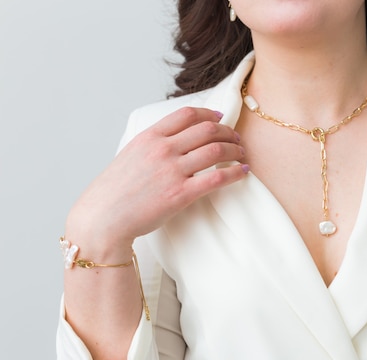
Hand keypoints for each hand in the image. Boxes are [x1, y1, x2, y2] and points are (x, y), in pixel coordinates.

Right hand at [66, 107, 247, 254]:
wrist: (102, 218)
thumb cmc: (114, 191)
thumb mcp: (130, 155)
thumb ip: (152, 144)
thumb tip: (174, 138)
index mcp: (149, 137)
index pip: (187, 114)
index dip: (209, 113)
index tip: (221, 118)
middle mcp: (163, 149)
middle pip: (207, 129)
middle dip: (228, 132)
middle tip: (237, 138)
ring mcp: (173, 171)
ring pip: (217, 150)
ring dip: (235, 150)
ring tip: (242, 155)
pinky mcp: (181, 194)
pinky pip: (218, 177)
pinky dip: (235, 172)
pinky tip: (243, 172)